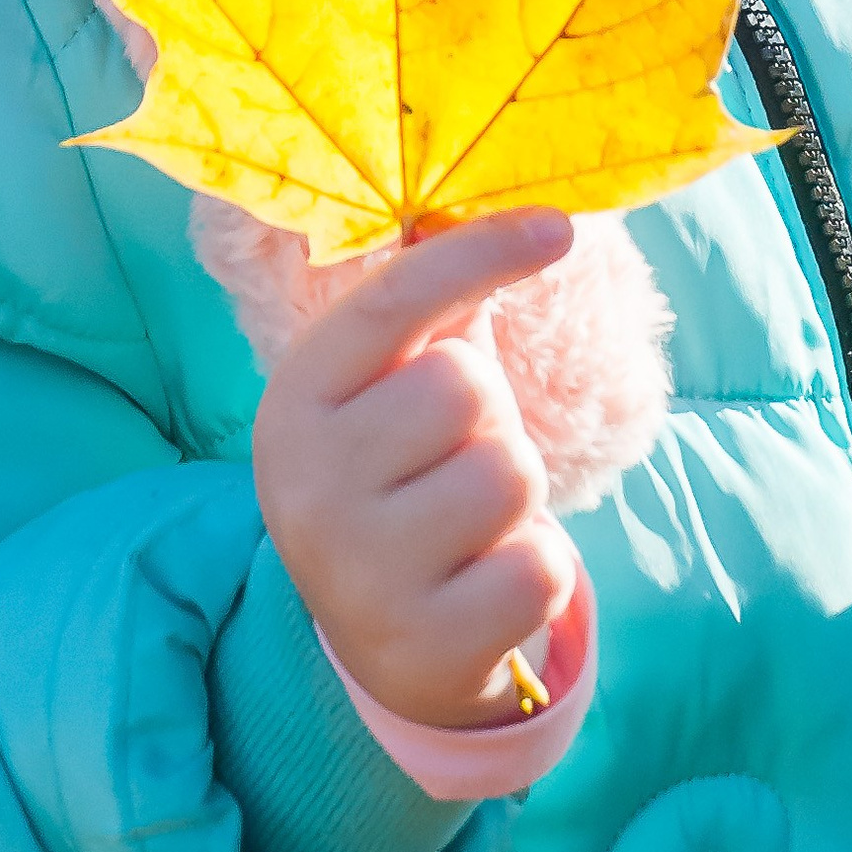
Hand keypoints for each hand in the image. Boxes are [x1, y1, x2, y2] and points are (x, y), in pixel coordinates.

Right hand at [252, 210, 578, 732]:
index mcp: (294, 403)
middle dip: (489, 418)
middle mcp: (306, 487)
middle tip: (452, 460)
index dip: (475, 254)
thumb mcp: (390, 388)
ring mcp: (357, 576)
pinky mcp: (424, 649)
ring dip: (515, 495)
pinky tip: (485, 585)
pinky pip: (542, 567)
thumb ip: (430, 301)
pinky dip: (536, 569)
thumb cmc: (403, 475)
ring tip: (471, 524)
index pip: (389, 302)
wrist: (383, 641)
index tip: (557, 227)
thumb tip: (472, 202)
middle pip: (466, 388)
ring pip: (509, 473)